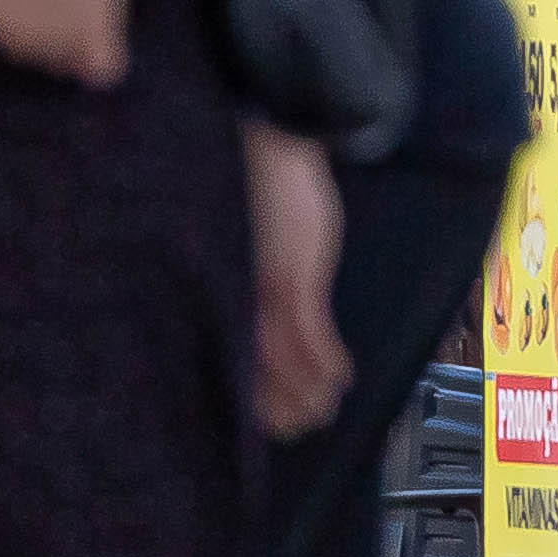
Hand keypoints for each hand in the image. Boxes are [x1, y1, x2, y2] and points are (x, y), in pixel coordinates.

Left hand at [242, 121, 350, 442]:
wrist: (268, 127)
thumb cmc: (254, 174)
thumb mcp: (246, 227)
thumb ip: (247, 264)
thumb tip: (251, 296)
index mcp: (219, 274)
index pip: (230, 341)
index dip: (245, 382)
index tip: (257, 409)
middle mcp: (236, 286)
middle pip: (250, 360)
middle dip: (271, 401)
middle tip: (285, 429)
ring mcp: (266, 283)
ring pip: (281, 357)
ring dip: (303, 392)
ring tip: (315, 417)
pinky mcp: (295, 275)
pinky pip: (311, 333)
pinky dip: (326, 362)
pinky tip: (338, 382)